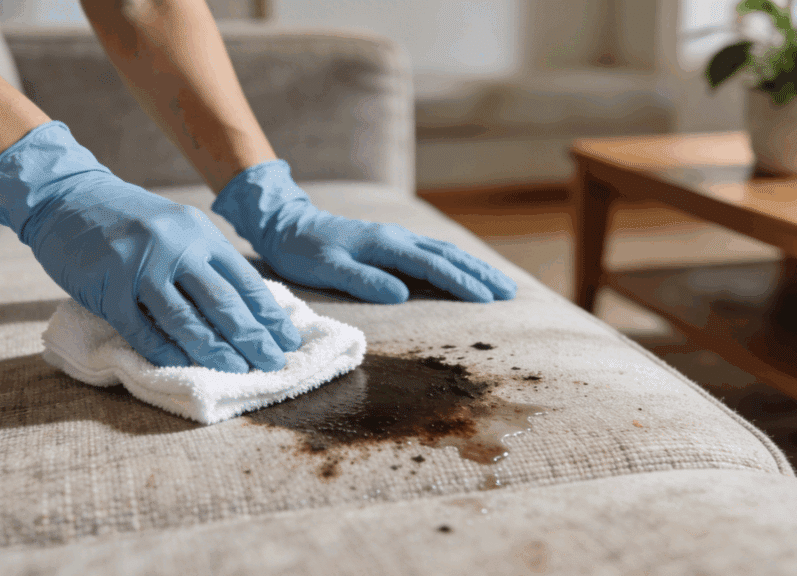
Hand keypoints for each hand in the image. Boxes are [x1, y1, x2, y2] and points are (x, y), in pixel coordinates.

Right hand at [0, 122, 300, 370]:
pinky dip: (165, 352)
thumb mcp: (177, 228)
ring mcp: (140, 267)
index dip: (269, 315)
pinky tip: (184, 368)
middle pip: (223, 303)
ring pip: (186, 320)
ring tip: (239, 372)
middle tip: (274, 364)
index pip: (244, 281)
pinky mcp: (108, 287)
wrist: (68, 196)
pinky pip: (142, 329)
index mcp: (200, 234)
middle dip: (252, 338)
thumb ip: (207, 262)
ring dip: (215, 351)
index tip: (288, 341)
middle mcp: (176, 248)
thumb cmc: (130, 220)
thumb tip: (246, 310)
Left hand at [212, 160, 517, 303]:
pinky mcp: (391, 244)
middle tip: (510, 293)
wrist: (286, 225)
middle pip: (448, 256)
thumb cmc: (302, 251)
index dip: (462, 283)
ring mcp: (395, 239)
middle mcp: (396, 237)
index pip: (432, 265)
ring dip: (473, 268)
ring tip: (499, 285)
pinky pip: (431, 253)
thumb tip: (401, 294)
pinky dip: (455, 263)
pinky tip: (465, 272)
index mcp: (386, 244)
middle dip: (480, 274)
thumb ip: (363, 280)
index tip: (488, 300)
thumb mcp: (326, 268)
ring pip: (443, 252)